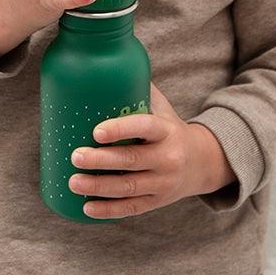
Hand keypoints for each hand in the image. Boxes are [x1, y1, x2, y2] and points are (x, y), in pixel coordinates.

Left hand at [68, 81, 211, 218]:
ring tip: (73, 181)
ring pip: (128, 187)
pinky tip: (87, 207)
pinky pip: (131, 208)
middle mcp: (168, 158)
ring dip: (98, 186)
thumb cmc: (169, 128)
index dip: (120, 129)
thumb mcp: (162, 108)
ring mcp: (163, 183)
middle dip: (101, 160)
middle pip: (132, 160)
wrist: (201, 162)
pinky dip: (108, 210)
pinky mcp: (157, 202)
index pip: (145, 127)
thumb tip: (106, 64)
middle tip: (75, 156)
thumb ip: (139, 90)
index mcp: (167, 130)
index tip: (96, 131)